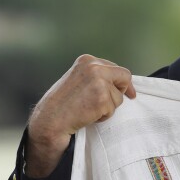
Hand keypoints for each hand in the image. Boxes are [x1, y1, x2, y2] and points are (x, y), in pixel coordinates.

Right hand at [26, 54, 135, 177]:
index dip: (122, 81)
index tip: (129, 91)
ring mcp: (99, 82)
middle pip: (124, 76)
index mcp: (87, 61)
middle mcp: (94, 67)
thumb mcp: (78, 80)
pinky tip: (88, 114)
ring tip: (89, 109)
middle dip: (123, 90)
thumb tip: (118, 83)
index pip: (114, 67)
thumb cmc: (61, 104)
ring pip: (119, 97)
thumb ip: (95, 77)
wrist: (51, 119)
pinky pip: (113, 109)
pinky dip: (103, 116)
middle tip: (116, 102)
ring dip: (108, 107)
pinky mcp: (102, 98)